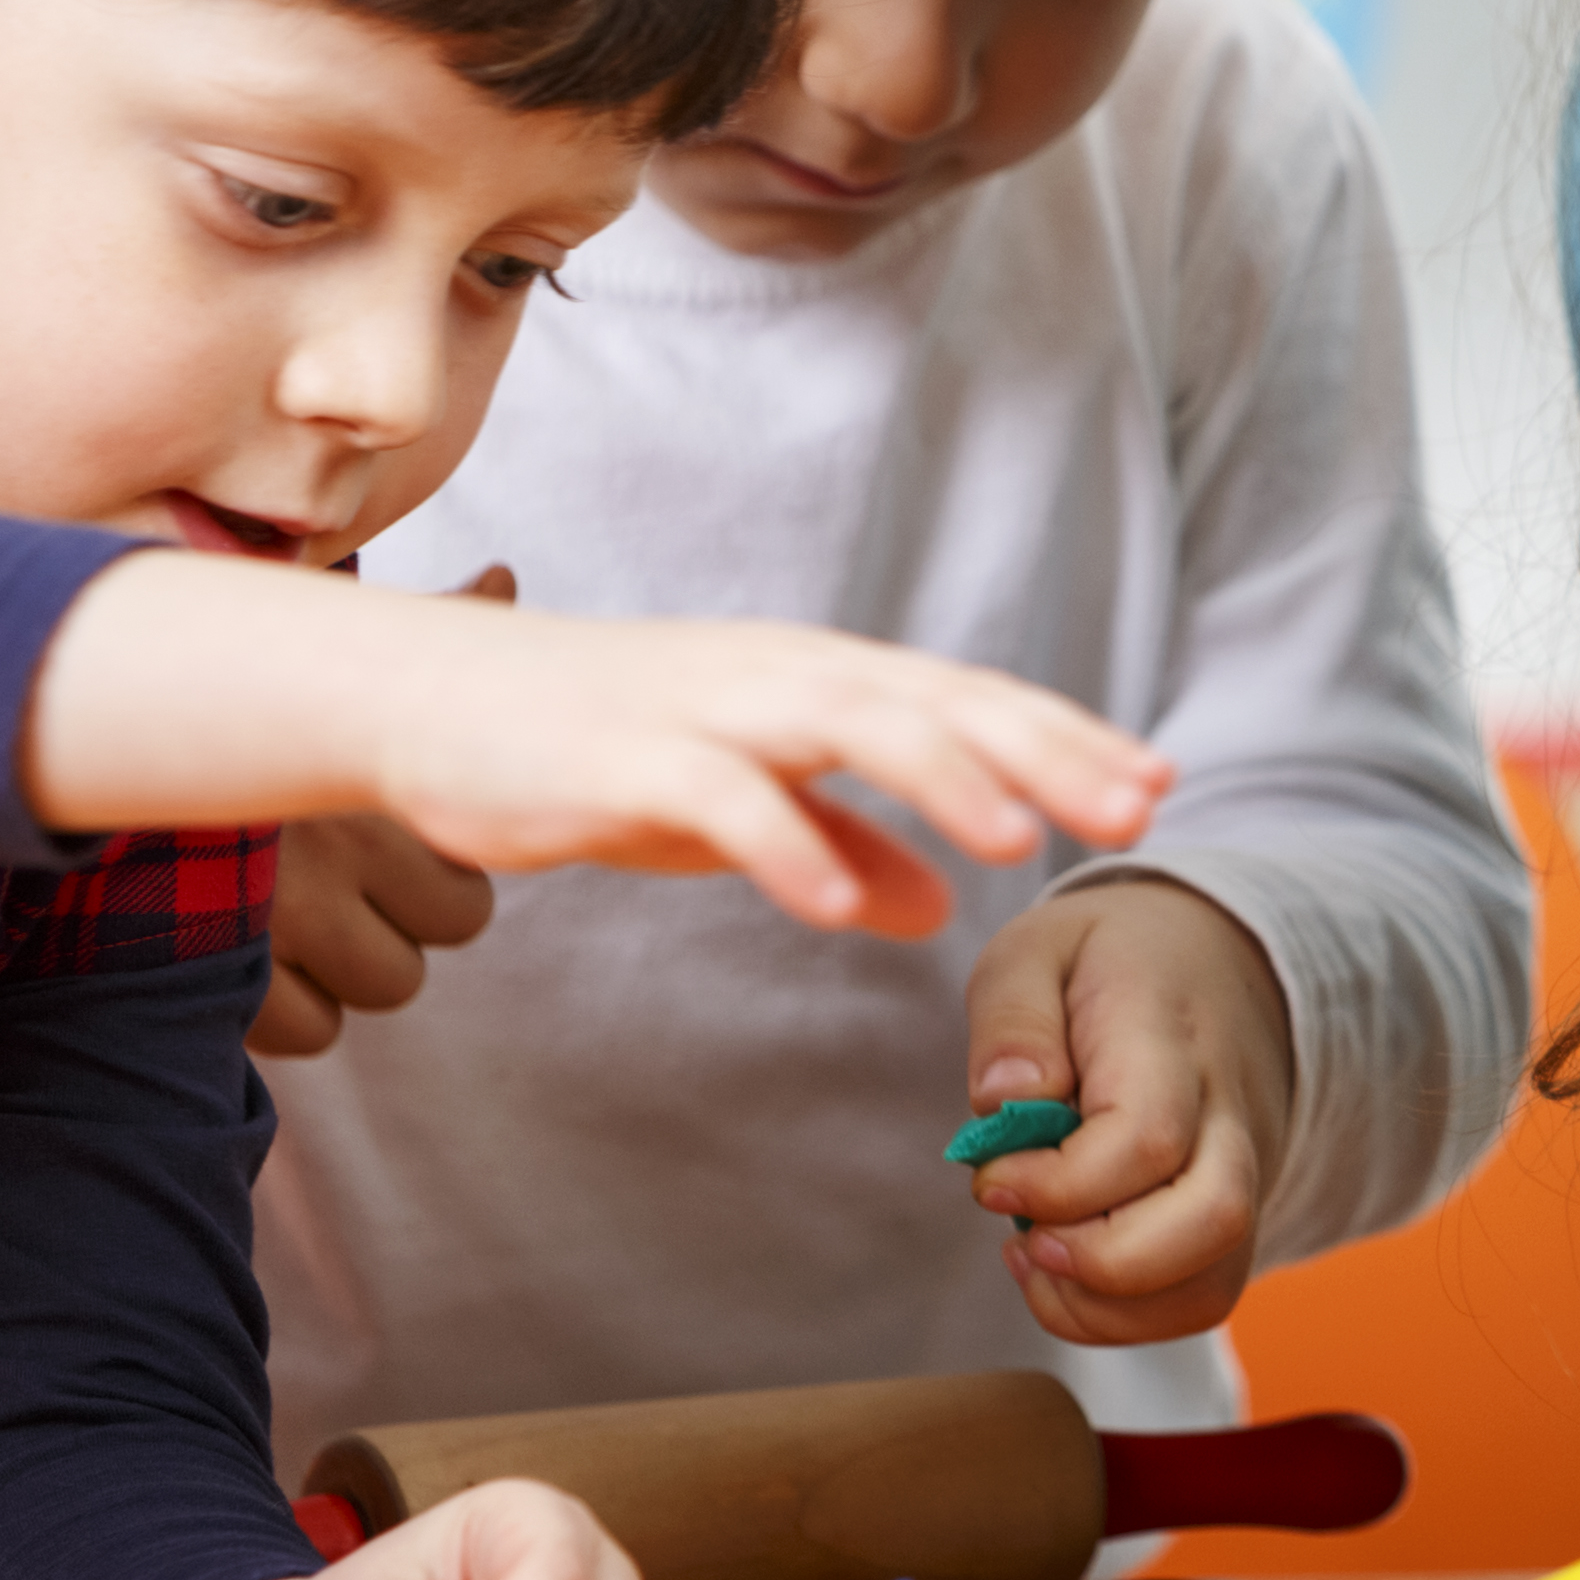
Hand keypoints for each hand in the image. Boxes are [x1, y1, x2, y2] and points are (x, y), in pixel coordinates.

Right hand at [30, 552, 1175, 932]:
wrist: (423, 699)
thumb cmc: (588, 745)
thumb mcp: (736, 808)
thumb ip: (838, 843)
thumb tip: (938, 899)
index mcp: (815, 682)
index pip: (965, 703)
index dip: (1063, 740)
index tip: (1157, 786)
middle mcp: (776, 676)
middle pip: (933, 703)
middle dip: (1044, 753)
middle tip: (1141, 807)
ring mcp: (700, 707)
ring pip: (843, 724)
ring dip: (938, 777)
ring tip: (1022, 839)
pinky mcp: (618, 755)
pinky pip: (715, 797)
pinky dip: (780, 843)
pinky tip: (839, 904)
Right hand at [251, 567, 515, 1057]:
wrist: (82, 738)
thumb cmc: (232, 702)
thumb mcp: (327, 652)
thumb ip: (433, 618)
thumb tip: (502, 574)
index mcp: (368, 785)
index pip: (467, 893)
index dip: (435, 880)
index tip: (382, 847)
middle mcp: (338, 856)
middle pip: (444, 935)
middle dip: (404, 919)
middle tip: (344, 886)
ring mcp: (280, 923)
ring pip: (385, 984)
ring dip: (352, 965)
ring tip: (298, 917)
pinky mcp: (225, 974)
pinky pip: (310, 1029)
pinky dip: (290, 1008)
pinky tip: (258, 960)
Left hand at [959, 876, 1300, 1340]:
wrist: (1219, 962)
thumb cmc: (1109, 963)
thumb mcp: (1039, 948)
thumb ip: (1012, 1016)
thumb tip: (1004, 1101)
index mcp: (1171, 1037)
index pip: (1147, 1137)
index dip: (1059, 1183)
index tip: (989, 1176)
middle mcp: (1229, 1115)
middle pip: (1211, 1220)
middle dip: (1100, 1261)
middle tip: (1021, 1238)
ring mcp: (1246, 1173)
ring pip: (1214, 1280)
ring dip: (1106, 1304)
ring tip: (1032, 1257)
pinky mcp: (1235, 1220)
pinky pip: (1201, 1298)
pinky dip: (1122, 1317)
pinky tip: (1061, 1268)